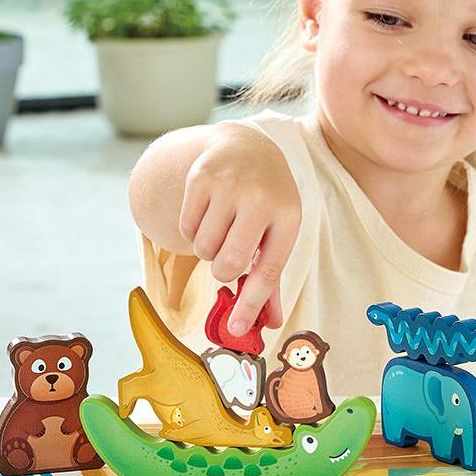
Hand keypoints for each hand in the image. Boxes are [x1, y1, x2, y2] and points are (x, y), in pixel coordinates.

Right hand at [180, 125, 299, 337]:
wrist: (248, 147)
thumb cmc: (266, 202)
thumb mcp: (278, 232)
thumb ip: (271, 278)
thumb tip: (270, 323)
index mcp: (288, 216)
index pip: (268, 270)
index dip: (252, 303)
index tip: (238, 329)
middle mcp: (260, 198)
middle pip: (228, 265)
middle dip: (223, 271)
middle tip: (229, 256)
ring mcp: (229, 185)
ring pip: (203, 249)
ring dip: (207, 249)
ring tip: (222, 228)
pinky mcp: (202, 177)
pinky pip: (186, 229)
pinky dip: (193, 230)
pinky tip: (209, 212)